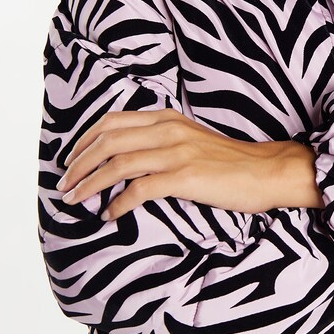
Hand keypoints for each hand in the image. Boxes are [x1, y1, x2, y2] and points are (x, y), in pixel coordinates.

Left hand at [55, 108, 315, 221]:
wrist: (268, 171)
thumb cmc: (231, 163)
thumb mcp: (192, 140)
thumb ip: (162, 141)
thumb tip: (129, 160)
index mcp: (167, 118)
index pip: (112, 121)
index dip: (85, 140)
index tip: (71, 160)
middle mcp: (169, 130)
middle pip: (108, 140)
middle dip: (79, 163)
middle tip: (64, 184)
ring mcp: (177, 152)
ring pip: (118, 163)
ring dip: (90, 184)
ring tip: (76, 200)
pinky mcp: (186, 177)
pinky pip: (140, 189)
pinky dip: (118, 203)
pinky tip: (110, 215)